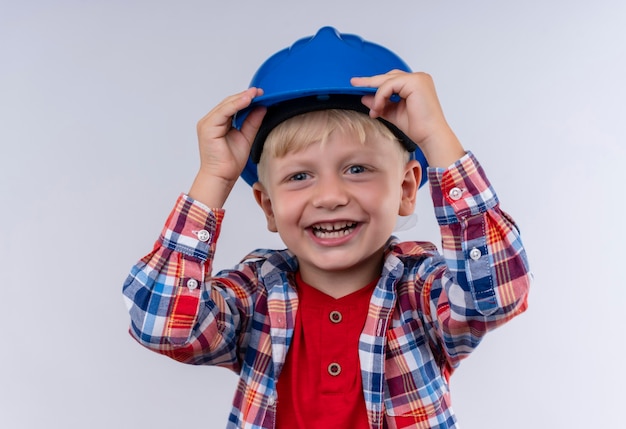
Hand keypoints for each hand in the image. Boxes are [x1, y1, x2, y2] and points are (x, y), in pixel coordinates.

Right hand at [189, 88, 265, 206]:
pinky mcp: (208, 127)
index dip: (246, 99)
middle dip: (245, 96)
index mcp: (218, 123)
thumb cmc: (229, 163)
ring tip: (255, 93)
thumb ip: (252, 122)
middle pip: (229, 103)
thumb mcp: (246, 137)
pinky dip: (236, 105)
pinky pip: (223, 112)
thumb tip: (261, 108)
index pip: (232, 106)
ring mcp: (207, 123)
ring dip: (241, 98)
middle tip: (260, 91)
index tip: (260, 94)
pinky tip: (247, 100)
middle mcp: (210, 121)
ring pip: (226, 105)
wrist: (222, 177)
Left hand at [351, 71, 464, 167]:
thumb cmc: (418, 127)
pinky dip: (380, 97)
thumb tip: (365, 98)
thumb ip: (380, 104)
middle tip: (353, 83)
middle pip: (388, 76)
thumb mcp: (393, 113)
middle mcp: (419, 78)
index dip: (376, 84)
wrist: (430, 136)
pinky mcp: (415, 82)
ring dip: (376, 96)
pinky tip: (378, 108)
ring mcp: (418, 78)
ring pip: (387, 81)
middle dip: (370, 82)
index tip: (359, 85)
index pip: (392, 79)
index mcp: (416, 83)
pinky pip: (389, 86)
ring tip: (375, 111)